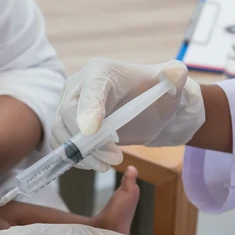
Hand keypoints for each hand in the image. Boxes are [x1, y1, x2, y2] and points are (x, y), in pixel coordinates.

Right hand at [51, 58, 203, 171]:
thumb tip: (174, 73)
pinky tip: (97, 163)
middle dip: (89, 141)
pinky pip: (61, 143)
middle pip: (69, 114)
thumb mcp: (172, 82)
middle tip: (115, 157)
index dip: (88, 110)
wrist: (150, 109)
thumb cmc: (159, 93)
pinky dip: (76, 157)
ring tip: (108, 164)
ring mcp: (69, 105)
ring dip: (82, 153)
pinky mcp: (67, 124)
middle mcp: (78, 85)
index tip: (92, 132)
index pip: (88, 91)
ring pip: (61, 132)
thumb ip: (174, 74)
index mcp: (100, 71)